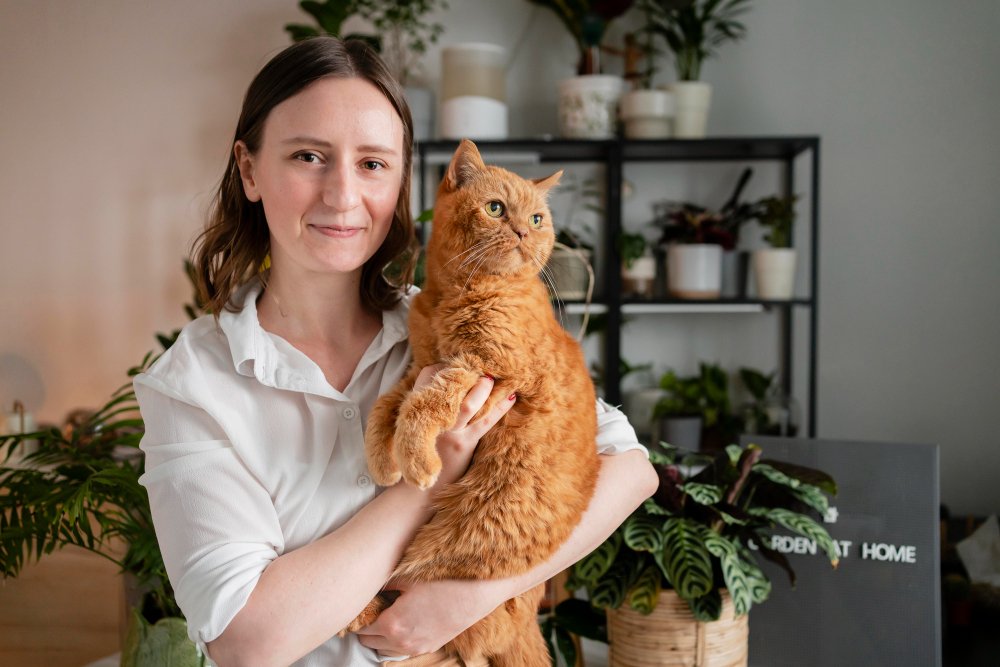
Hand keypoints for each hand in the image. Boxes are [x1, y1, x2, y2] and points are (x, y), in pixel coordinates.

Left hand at [355, 577, 506, 657]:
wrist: (475, 594)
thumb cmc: (442, 583)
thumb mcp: (408, 579)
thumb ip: (384, 584)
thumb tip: (371, 584)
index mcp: (391, 624)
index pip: (360, 627)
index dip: (358, 614)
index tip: (360, 604)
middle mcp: (400, 641)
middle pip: (367, 641)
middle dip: (366, 625)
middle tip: (371, 607)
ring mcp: (414, 647)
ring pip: (382, 649)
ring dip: (380, 635)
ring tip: (386, 614)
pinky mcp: (427, 647)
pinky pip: (400, 649)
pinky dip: (395, 639)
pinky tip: (402, 621)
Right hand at [413, 365, 515, 486]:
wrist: (418, 491)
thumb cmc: (419, 456)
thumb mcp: (417, 427)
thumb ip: (428, 408)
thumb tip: (448, 386)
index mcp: (419, 411)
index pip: (427, 377)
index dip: (443, 367)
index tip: (455, 364)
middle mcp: (434, 420)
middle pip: (450, 386)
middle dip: (466, 372)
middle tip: (481, 363)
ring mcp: (450, 433)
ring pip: (469, 404)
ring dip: (484, 388)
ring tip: (494, 377)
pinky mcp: (464, 445)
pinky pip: (486, 422)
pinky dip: (500, 408)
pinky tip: (511, 397)